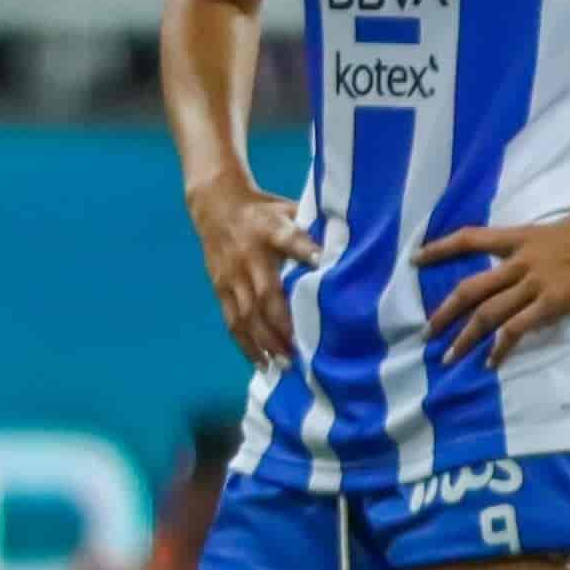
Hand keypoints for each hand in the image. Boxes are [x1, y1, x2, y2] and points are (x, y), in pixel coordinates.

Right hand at [187, 168, 315, 367]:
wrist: (216, 205)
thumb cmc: (266, 211)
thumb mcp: (289, 208)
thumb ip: (314, 229)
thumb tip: (352, 245)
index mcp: (271, 230)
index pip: (290, 239)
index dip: (305, 251)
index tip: (324, 264)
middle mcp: (249, 256)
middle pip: (265, 294)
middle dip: (282, 324)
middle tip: (302, 350)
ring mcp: (232, 275)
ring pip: (247, 313)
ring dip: (266, 341)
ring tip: (285, 364)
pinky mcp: (219, 288)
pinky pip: (232, 320)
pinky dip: (246, 344)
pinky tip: (262, 363)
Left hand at [419, 203, 569, 366]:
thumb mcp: (555, 231)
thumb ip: (534, 246)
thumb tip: (523, 258)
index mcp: (519, 237)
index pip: (470, 239)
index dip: (440, 249)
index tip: (415, 260)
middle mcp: (520, 260)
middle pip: (471, 287)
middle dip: (444, 311)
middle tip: (425, 331)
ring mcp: (535, 282)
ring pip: (488, 312)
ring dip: (465, 337)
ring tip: (448, 357)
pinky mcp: (552, 303)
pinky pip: (517, 329)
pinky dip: (501, 347)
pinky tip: (491, 362)